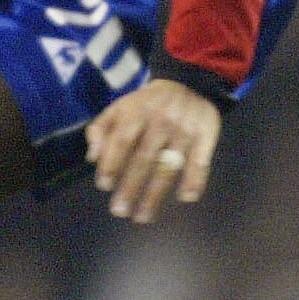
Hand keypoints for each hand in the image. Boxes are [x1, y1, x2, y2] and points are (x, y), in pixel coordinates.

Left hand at [86, 77, 221, 224]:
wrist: (187, 83)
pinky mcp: (206, 134)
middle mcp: (161, 120)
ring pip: (169, 165)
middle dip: (131, 187)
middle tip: (120, 211)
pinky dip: (195, 180)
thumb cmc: (145, 104)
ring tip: (143, 216)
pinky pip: (200, 161)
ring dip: (156, 194)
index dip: (112, 163)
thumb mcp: (119, 107)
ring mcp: (185, 128)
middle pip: (144, 158)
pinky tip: (186, 198)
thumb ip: (100, 129)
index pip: (122, 140)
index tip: (104, 186)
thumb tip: (92, 158)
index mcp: (136, 111)